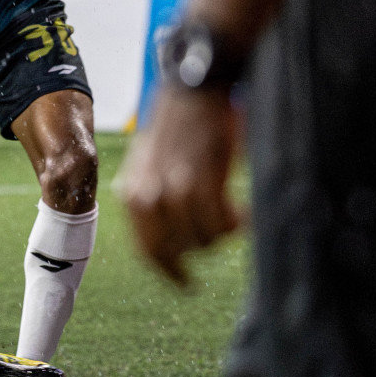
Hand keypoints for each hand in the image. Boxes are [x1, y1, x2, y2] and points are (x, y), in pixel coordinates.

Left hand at [120, 86, 244, 286]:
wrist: (192, 92)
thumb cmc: (177, 127)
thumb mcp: (150, 164)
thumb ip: (152, 197)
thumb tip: (168, 236)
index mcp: (133, 193)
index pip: (147, 249)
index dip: (169, 270)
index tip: (185, 284)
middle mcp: (148, 196)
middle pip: (177, 250)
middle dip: (201, 248)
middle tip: (219, 232)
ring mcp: (174, 191)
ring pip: (202, 239)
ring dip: (221, 232)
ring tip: (233, 213)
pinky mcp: (203, 183)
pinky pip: (220, 224)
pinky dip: (235, 223)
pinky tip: (242, 211)